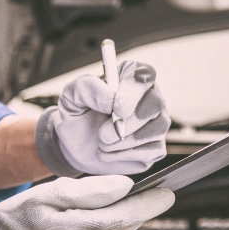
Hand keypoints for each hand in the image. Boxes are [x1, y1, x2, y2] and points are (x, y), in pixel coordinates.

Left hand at [35, 60, 169, 175]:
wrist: (77, 148)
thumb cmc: (77, 116)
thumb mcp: (71, 97)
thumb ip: (86, 88)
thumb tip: (111, 98)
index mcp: (130, 76)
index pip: (143, 74)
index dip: (132, 91)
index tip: (115, 109)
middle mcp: (149, 95)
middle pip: (155, 104)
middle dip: (127, 123)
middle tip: (102, 135)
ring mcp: (156, 121)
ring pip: (156, 129)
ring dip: (123, 141)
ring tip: (102, 143)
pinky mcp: (156, 146)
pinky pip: (152, 150)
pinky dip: (126, 155)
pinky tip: (110, 152)